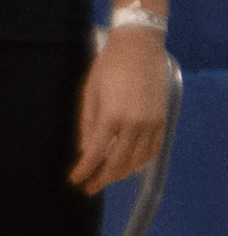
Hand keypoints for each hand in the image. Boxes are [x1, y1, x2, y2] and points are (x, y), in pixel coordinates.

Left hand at [71, 31, 167, 192]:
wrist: (138, 47)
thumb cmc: (107, 67)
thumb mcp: (89, 94)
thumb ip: (87, 125)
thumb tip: (85, 151)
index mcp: (111, 117)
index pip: (95, 154)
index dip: (83, 171)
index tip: (74, 180)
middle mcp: (134, 125)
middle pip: (117, 164)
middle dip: (100, 179)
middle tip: (88, 188)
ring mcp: (151, 124)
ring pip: (136, 161)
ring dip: (120, 174)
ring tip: (105, 178)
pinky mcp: (161, 120)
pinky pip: (152, 150)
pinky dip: (140, 162)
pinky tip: (129, 166)